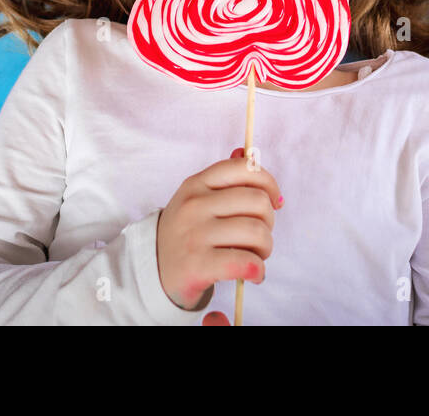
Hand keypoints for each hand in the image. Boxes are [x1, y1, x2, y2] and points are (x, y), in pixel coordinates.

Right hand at [157, 146, 282, 312]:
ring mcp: (194, 234)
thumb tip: (249, 153)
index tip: (274, 201)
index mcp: (197, 183)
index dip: (269, 183)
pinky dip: (258, 270)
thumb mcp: (198, 199)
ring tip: (256, 256)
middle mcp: (194, 205)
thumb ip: (225, 179)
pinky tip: (254, 274)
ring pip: (257, 232)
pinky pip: (245, 262)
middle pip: (258, 201)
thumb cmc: (187, 232)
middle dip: (269, 221)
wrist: (154, 270)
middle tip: (260, 236)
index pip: (244, 168)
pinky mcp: (197, 265)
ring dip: (265, 248)